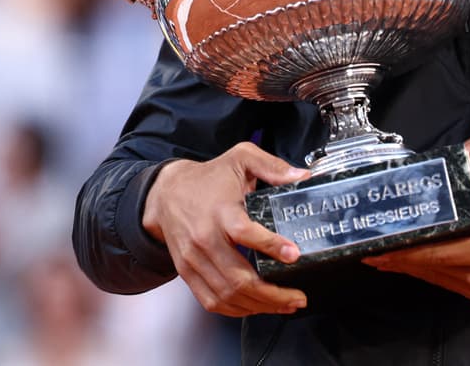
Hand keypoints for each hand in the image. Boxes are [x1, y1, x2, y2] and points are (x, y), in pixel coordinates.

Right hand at [143, 142, 310, 316]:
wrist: (165, 194)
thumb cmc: (209, 178)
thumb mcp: (241, 159)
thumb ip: (272, 166)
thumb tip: (303, 176)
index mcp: (220, 211)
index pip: (244, 233)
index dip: (271, 246)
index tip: (294, 254)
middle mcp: (204, 239)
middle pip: (238, 277)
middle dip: (272, 293)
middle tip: (298, 297)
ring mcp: (194, 260)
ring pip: (227, 294)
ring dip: (260, 305)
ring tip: (285, 305)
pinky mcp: (188, 273)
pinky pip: (212, 301)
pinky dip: (237, 309)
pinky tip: (258, 307)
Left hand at [361, 134, 469, 299]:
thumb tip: (463, 145)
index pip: (438, 252)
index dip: (407, 250)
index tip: (381, 244)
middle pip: (428, 268)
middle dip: (396, 258)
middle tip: (367, 248)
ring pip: (432, 278)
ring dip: (405, 267)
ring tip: (379, 254)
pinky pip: (443, 282)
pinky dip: (423, 271)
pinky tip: (405, 262)